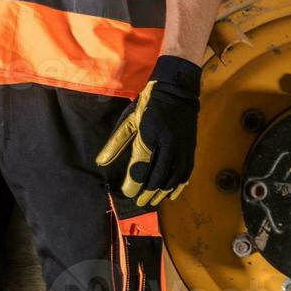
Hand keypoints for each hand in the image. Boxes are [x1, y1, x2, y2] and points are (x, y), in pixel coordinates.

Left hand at [95, 55, 201, 206]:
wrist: (177, 89)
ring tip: (153, 201)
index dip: (132, 184)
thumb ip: (115, 143)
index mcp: (148, 136)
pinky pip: (186, 172)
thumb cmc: (149, 103)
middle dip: (146, 193)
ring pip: (172, 178)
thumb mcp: (129, 120)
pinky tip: (172, 194)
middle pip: (156, 177)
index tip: (126, 192)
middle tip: (139, 201)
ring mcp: (181, 147)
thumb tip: (100, 162)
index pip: (139, 168)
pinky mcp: (190, 147)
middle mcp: (167, 144)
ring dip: (162, 192)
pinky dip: (179, 185)